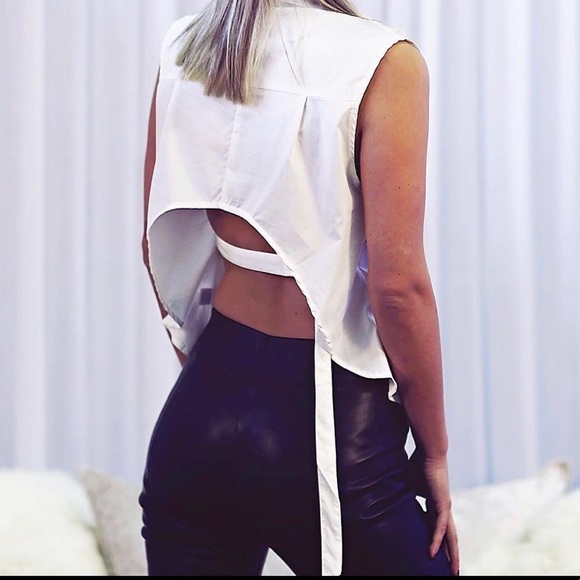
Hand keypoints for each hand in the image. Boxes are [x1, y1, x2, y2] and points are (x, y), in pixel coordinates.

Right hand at [409, 450, 459, 575]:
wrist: (428, 452)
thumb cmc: (418, 464)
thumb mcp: (408, 485)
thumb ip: (404, 494)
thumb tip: (388, 498)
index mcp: (436, 505)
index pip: (439, 529)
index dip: (440, 544)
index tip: (439, 558)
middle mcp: (443, 509)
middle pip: (450, 538)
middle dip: (452, 556)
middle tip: (453, 573)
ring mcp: (445, 508)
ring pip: (449, 537)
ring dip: (451, 555)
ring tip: (453, 571)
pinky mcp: (443, 504)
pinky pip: (439, 527)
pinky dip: (436, 541)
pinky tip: (432, 553)